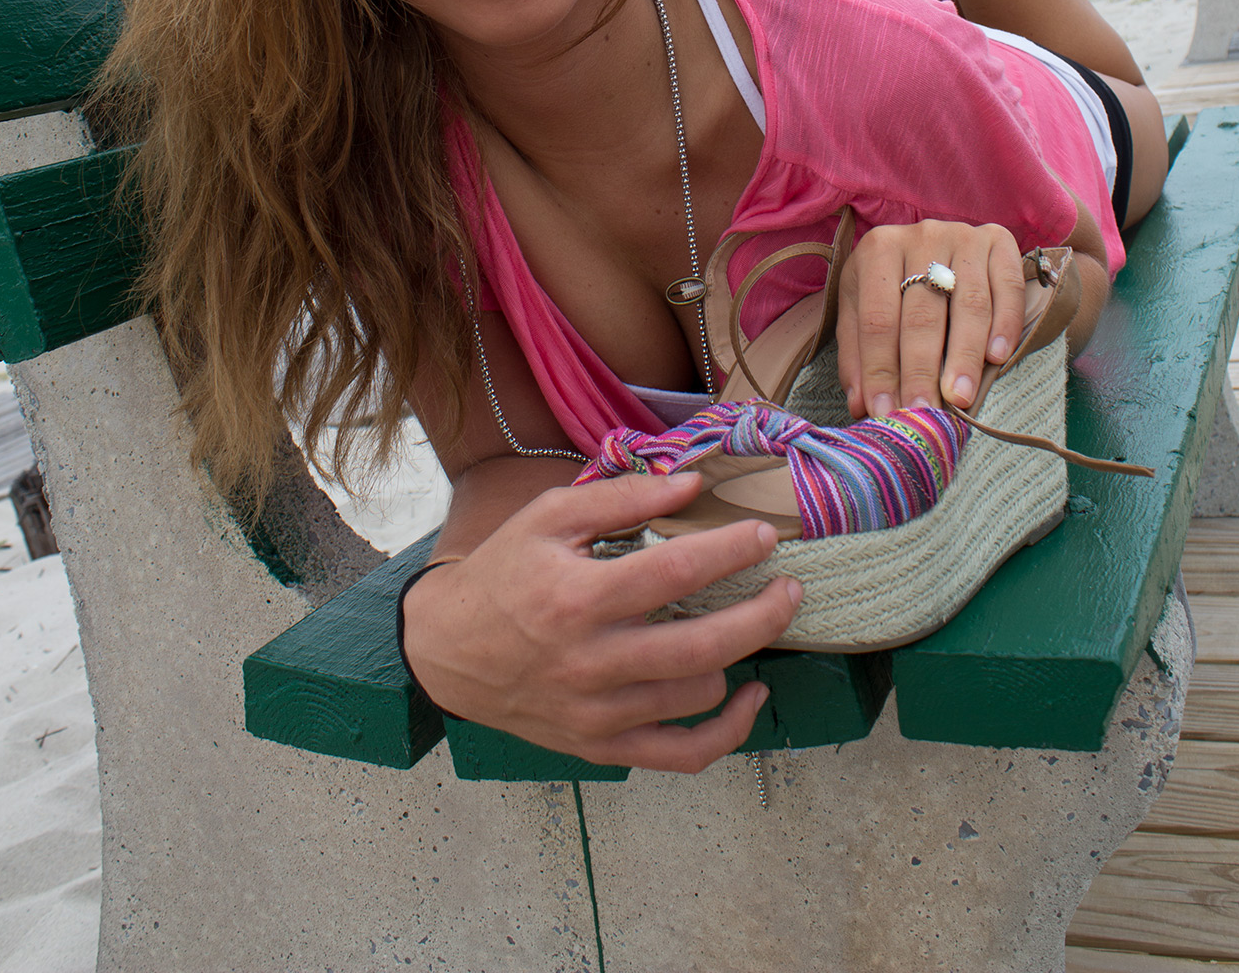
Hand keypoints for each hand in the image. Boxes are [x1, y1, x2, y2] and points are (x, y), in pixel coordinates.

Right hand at [400, 472, 802, 772]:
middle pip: (702, 646)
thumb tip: (691, 483)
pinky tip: (749, 696)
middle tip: (791, 587)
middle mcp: (590, 661)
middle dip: (762, 614)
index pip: (674, 573)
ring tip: (753, 623)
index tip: (764, 536)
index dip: (730, 552)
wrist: (447, 649)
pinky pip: (682, 755)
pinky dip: (727, 732)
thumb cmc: (503, 574)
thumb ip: (621, 496)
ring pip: (697, 695)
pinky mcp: (601, 747)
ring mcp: (597, 713)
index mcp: (577, 597)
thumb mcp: (549, 516)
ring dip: (739, 657)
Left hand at [838, 219, 1025, 417]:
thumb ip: (859, 356)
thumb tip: (863, 405)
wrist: (936, 243)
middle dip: (921, 370)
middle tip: (925, 412)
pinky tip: (997, 358)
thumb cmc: (894, 285)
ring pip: (968, 304)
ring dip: (964, 356)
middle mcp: (921, 236)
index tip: (886, 411)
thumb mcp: (862, 309)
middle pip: (922, 314)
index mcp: (878, 249)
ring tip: (960, 397)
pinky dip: (1005, 324)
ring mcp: (963, 236)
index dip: (880, 369)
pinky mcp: (1000, 241)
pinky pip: (1007, 287)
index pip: (877, 319)